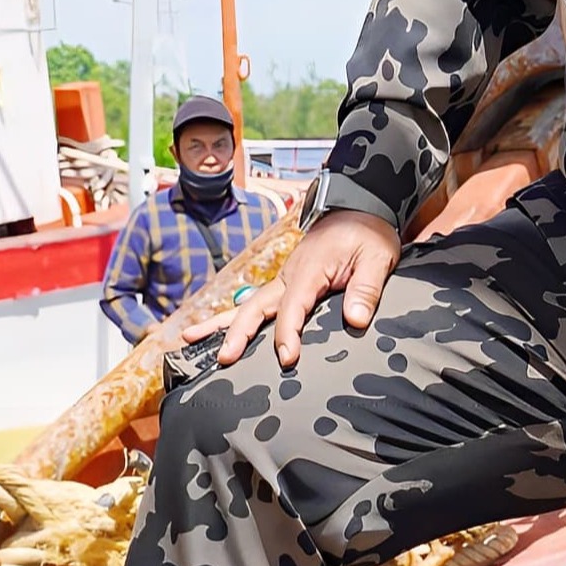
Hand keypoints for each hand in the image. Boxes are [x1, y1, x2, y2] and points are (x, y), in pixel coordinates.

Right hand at [190, 210, 396, 371]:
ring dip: (220, 323)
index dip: (288, 333)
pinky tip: (216, 331)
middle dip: (237, 332)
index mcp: (309, 269)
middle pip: (256, 305)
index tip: (287, 358)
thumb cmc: (367, 232)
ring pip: (248, 303)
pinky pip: (258, 302)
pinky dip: (235, 317)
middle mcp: (289, 274)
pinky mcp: (287, 282)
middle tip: (223, 357)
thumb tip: (356, 319)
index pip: (294, 306)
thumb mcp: (377, 258)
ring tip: (189, 340)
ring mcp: (284, 278)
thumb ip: (366, 289)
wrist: (358, 207)